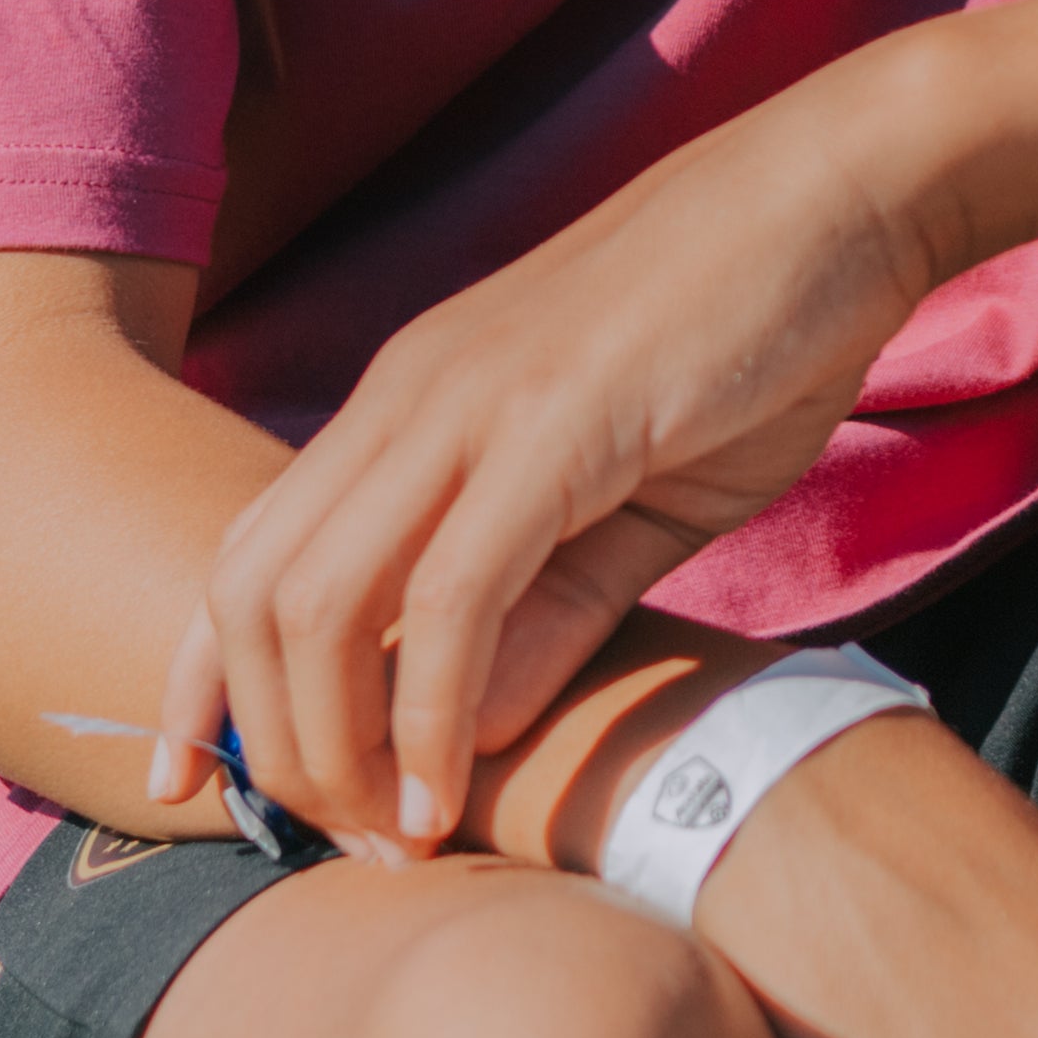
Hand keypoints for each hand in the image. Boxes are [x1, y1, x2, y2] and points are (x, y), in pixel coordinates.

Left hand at [151, 72, 951, 852]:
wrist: (841, 192)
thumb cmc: (749, 337)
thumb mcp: (633, 500)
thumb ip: (549, 611)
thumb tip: (458, 739)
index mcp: (411, 401)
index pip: (247, 552)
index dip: (203, 684)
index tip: (196, 792)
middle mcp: (409, 394)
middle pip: (251, 591)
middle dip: (266, 743)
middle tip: (340, 846)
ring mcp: (472, 401)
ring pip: (318, 596)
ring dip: (331, 743)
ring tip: (388, 839)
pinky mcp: (555, 421)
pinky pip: (452, 590)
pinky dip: (430, 711)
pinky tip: (447, 791)